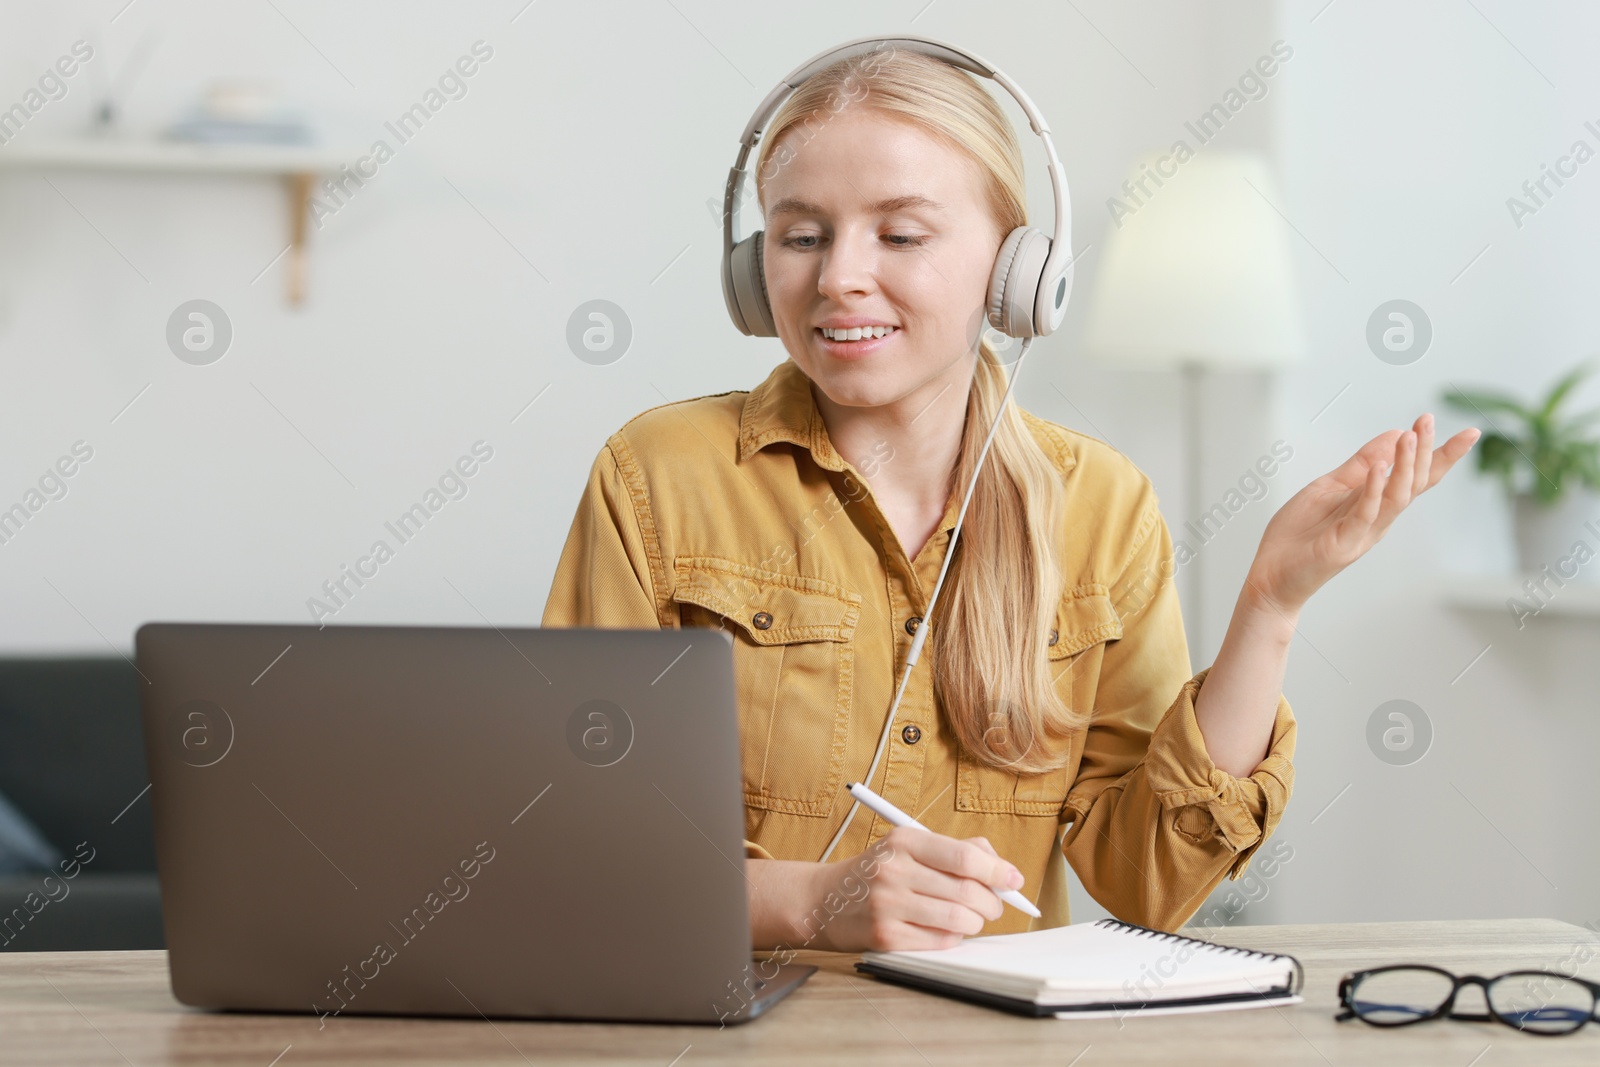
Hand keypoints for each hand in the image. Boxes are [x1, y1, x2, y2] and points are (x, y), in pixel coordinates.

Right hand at [802, 827, 1023, 951]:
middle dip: (992, 902)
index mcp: (904, 841)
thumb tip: (1001, 867)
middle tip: (994, 905)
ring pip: (959, 920)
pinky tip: (945, 930)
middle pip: (967, 891)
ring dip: (976, 922)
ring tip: (970, 918)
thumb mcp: (908, 847)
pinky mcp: (885, 937)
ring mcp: (888, 906)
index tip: (1014, 879)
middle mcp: (894, 871)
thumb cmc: (878, 872)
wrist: (824, 900)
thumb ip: (955, 849)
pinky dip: (953, 938)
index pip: (965, 857)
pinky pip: (940, 942)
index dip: (998, 871)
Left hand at [1246, 413, 1479, 613]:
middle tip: (1429, 420)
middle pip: (1416, 484)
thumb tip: (1394, 433)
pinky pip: (1365, 514)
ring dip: (1405, 466)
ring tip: (1410, 437)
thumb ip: (1361, 464)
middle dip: (1427, 452)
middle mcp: (1379, 518)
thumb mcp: (1330, 487)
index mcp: (1377, 503)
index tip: (1470, 433)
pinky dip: (1374, 490)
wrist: (1271, 573)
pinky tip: (1379, 468)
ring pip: (1398, 497)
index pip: (1417, 476)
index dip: (1442, 455)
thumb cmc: (1300, 532)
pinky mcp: (1345, 543)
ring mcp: (1364, 532)